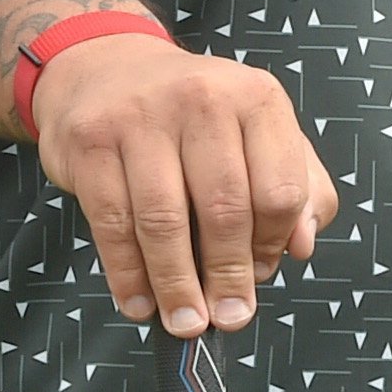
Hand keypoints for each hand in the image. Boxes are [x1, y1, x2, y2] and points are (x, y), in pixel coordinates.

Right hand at [33, 34, 344, 336]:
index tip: (263, 275)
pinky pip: (112, 222)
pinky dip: (127, 273)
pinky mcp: (90, 141)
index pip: (280, 188)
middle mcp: (202, 99)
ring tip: (185, 321)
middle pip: (225, 209)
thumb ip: (298, 187)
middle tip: (229, 318)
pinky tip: (140, 301)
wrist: (105, 69)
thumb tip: (301, 246)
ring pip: (164, 220)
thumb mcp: (258, 133)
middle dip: (228, 276)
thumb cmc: (193, 116)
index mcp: (256, 99)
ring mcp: (141, 116)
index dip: (274, 243)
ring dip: (177, 285)